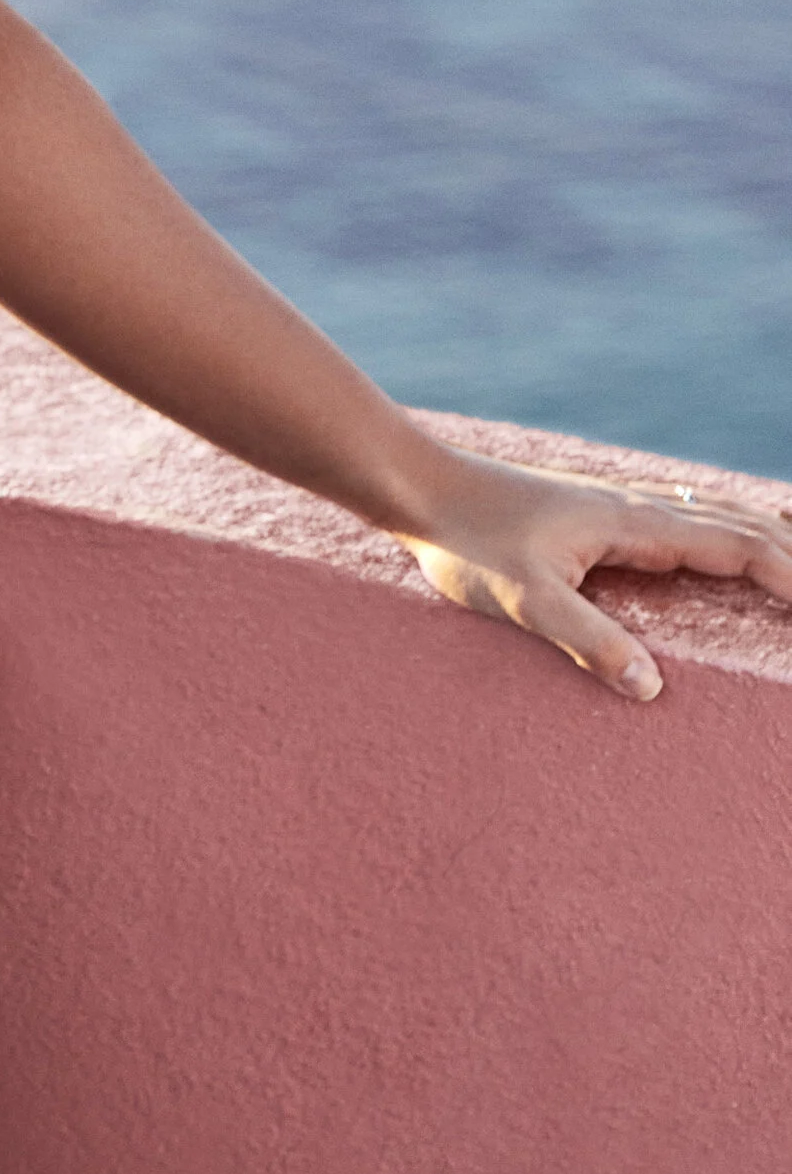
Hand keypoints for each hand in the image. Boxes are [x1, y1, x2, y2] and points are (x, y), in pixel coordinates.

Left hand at [390, 444, 791, 700]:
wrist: (419, 487)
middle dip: (789, 557)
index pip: (737, 545)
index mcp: (634, 522)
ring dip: (763, 539)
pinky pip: (685, 514)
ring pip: (716, 513)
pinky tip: (720, 544)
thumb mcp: (522, 599)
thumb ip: (586, 640)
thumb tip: (651, 686)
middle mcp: (638, 505)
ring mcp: (620, 503)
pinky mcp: (599, 510)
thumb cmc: (466, 542)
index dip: (788, 576)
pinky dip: (725, 529)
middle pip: (740, 524)